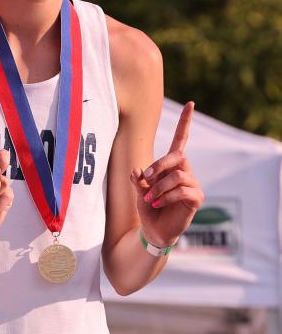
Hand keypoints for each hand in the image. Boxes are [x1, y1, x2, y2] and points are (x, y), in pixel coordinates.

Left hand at [131, 102, 203, 246]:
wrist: (153, 230)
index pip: (180, 140)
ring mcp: (193, 185)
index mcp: (171, 165)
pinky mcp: (197, 199)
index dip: (185, 122)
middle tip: (145, 178)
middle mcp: (185, 171)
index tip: (190, 103)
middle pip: (178, 156)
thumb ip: (138, 179)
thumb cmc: (147, 207)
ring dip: (159, 187)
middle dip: (160, 165)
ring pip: (178, 176)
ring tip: (150, 199)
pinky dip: (166, 197)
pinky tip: (157, 204)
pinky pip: (183, 191)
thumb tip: (137, 170)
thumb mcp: (138, 191)